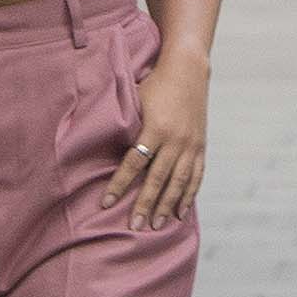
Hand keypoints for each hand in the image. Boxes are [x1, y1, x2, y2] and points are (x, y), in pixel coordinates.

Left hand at [101, 48, 208, 229]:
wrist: (188, 70)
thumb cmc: (155, 84)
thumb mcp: (135, 98)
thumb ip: (122, 123)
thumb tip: (96, 141)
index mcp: (155, 128)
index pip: (134, 163)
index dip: (119, 184)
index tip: (106, 202)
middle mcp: (175, 140)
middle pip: (157, 178)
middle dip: (145, 204)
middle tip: (136, 226)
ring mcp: (190, 145)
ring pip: (178, 182)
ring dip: (167, 205)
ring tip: (157, 225)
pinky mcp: (200, 147)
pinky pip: (195, 177)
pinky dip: (188, 196)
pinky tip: (179, 213)